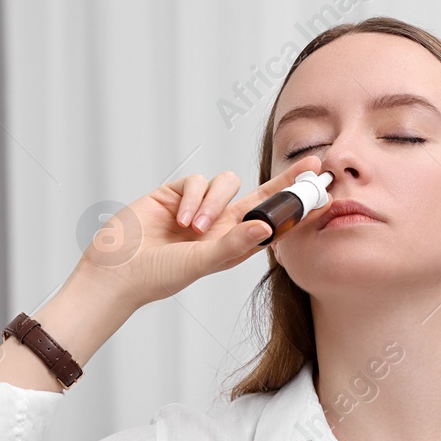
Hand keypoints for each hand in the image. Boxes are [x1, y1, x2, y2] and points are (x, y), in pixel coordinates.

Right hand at [79, 154, 323, 308]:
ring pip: (226, 183)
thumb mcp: (201, 263)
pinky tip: (178, 221)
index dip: (297, 209)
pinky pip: (197, 181)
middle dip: (286, 181)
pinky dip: (192, 198)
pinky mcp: (176, 193)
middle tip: (313, 164)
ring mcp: (199, 208)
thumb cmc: (158, 276)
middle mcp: (220, 224)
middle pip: (262, 196)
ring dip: (213, 203)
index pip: (274, 223)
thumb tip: (268, 228)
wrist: (116, 270)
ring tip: (194, 229)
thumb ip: (233, 245)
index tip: (324, 196)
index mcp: (233, 244)